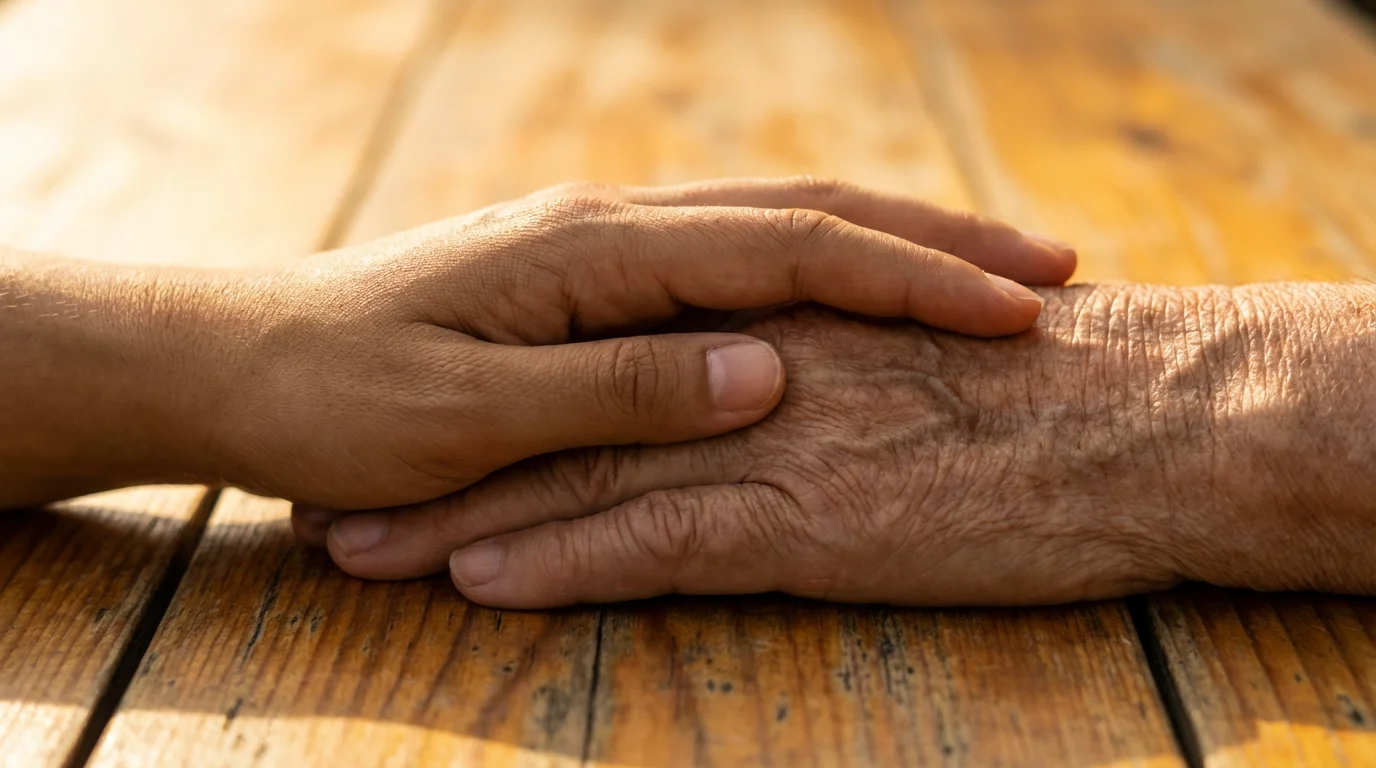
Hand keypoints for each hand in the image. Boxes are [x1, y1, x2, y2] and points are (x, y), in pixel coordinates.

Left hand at [207, 177, 1070, 510]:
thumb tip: (761, 368)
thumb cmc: (333, 388)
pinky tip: (821, 359)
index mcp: (602, 254)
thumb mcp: (476, 401)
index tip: (1022, 301)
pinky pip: (681, 350)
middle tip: (1048, 276)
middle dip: (933, 249)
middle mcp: (616, 254)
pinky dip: (758, 355)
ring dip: (888, 272)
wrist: (231, 373)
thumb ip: (629, 388)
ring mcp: (604, 293)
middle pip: (804, 233)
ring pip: (766, 268)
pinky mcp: (577, 335)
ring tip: (989, 290)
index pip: (793, 248)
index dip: (915, 271)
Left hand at [310, 283, 1375, 606]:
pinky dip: (561, 557)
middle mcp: (742, 354)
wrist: (1161, 423)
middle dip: (456, 445)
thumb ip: (802, 347)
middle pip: (559, 401)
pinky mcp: (792, 512)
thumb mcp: (905, 342)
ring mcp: (762, 433)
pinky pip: (649, 537)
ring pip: (579, 472)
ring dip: (469, 512)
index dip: (517, 370)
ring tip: (365, 549)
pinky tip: (485, 581)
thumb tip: (733, 365)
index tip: (435, 418)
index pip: (593, 354)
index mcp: (766, 300)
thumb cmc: (1056, 382)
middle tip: (352, 487)